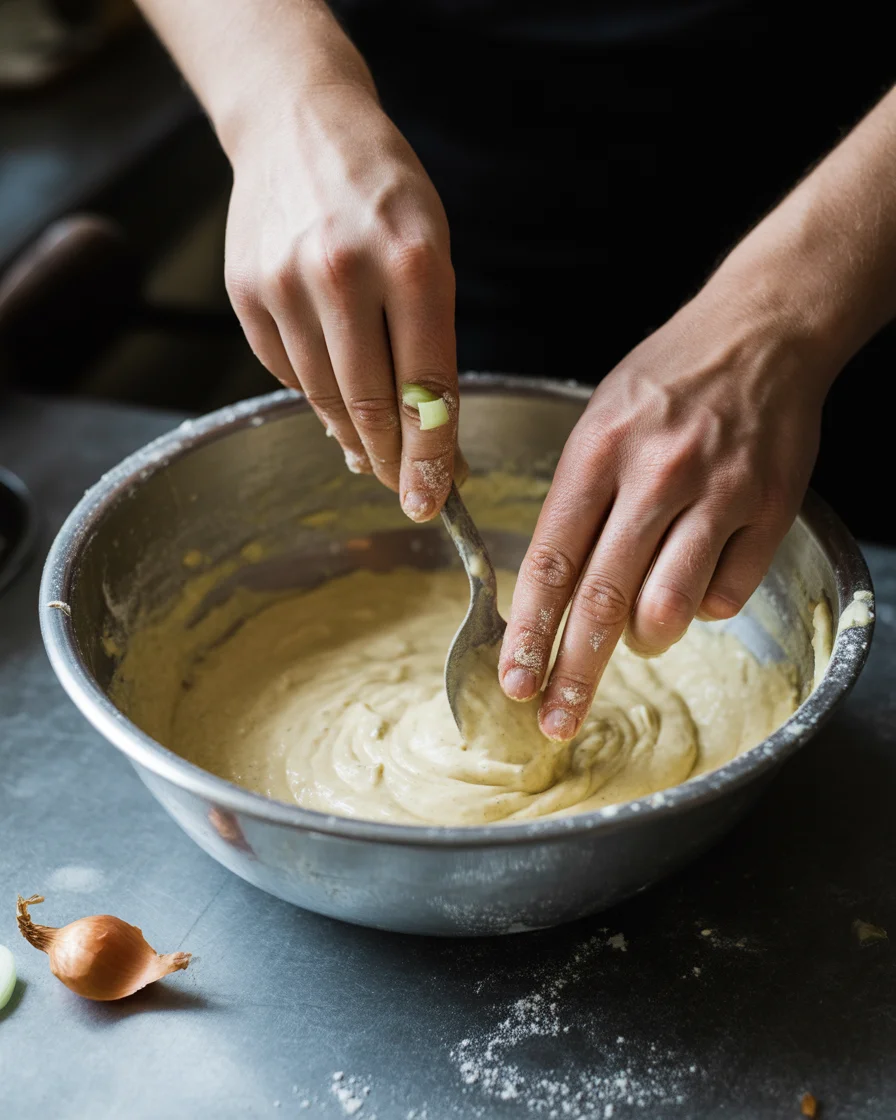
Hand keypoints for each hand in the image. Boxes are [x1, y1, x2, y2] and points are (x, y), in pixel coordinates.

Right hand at [224, 82, 457, 520]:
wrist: (297, 124)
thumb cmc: (383, 193)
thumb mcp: (432, 250)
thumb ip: (430, 343)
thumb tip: (424, 439)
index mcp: (411, 262)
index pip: (426, 389)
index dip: (432, 456)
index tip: (435, 499)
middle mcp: (343, 274)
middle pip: (371, 406)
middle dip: (393, 461)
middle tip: (408, 491)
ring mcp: (285, 284)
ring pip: (325, 398)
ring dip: (355, 437)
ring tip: (374, 453)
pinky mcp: (246, 294)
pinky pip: (287, 373)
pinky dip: (316, 394)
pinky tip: (335, 395)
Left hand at [499, 276, 827, 739]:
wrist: (762, 331)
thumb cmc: (669, 379)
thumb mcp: (601, 417)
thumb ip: (578, 500)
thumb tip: (556, 591)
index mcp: (599, 450)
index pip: (553, 559)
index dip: (530, 629)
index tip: (514, 678)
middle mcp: (656, 474)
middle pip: (604, 598)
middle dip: (574, 670)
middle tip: (554, 719)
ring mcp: (718, 492)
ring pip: (669, 608)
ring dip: (645, 640)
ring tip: (638, 637)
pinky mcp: (770, 508)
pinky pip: (727, 594)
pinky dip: (704, 606)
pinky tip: (696, 584)